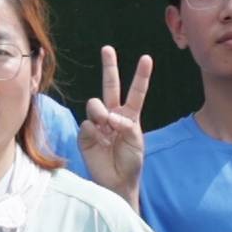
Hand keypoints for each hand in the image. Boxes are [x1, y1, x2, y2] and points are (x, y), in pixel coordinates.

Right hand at [69, 46, 152, 199]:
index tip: (146, 58)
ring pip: (94, 104)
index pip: (136, 91)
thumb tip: (107, 116)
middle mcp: (113, 115)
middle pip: (110, 86)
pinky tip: (99, 143)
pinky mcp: (85, 134)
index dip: (141, 75)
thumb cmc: (130, 162)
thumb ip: (126, 125)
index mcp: (130, 115)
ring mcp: (97, 123)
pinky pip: (87, 125)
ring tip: (105, 125)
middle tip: (107, 48)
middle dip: (109, 66)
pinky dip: (94, 132)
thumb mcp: (136, 142)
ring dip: (100, 111)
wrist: (116, 182)